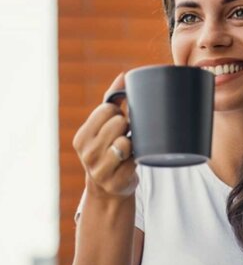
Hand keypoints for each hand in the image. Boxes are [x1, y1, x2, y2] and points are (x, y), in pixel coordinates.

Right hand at [72, 72, 137, 199]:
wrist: (109, 189)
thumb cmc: (109, 149)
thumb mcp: (105, 127)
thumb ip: (114, 100)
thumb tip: (124, 75)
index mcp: (82, 136)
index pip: (106, 109)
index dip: (118, 112)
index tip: (119, 121)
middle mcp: (87, 153)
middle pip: (118, 123)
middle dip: (127, 127)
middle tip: (126, 136)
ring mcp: (99, 169)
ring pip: (125, 142)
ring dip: (133, 144)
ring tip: (129, 149)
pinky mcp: (115, 182)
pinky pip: (135, 161)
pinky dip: (138, 160)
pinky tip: (132, 163)